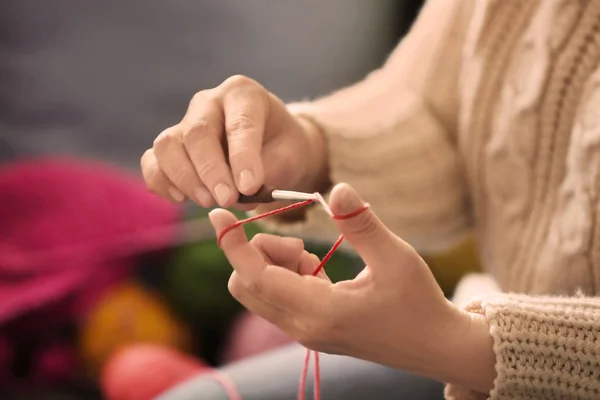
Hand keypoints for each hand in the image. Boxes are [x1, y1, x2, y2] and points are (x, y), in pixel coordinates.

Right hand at [141, 75, 328, 207]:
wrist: (274, 149)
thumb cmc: (283, 149)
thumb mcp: (290, 157)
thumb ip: (267, 171)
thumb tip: (239, 191)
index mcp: (244, 94)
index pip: (240, 123)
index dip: (243, 157)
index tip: (249, 186)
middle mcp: (209, 102)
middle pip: (198, 133)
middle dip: (211, 171)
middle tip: (226, 200)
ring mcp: (185, 122)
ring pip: (168, 145)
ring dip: (185, 178)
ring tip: (207, 201)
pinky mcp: (170, 147)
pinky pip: (153, 161)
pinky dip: (161, 181)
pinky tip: (180, 198)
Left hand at [209, 183, 495, 391]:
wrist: (435, 346)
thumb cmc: (419, 302)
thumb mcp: (395, 257)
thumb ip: (360, 223)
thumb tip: (335, 188)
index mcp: (319, 311)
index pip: (255, 276)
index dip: (232, 243)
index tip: (217, 214)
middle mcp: (303, 327)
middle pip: (246, 285)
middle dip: (259, 254)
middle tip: (301, 242)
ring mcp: (305, 333)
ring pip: (260, 291)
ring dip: (276, 264)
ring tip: (318, 256)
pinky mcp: (311, 330)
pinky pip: (278, 298)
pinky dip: (288, 275)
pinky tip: (321, 269)